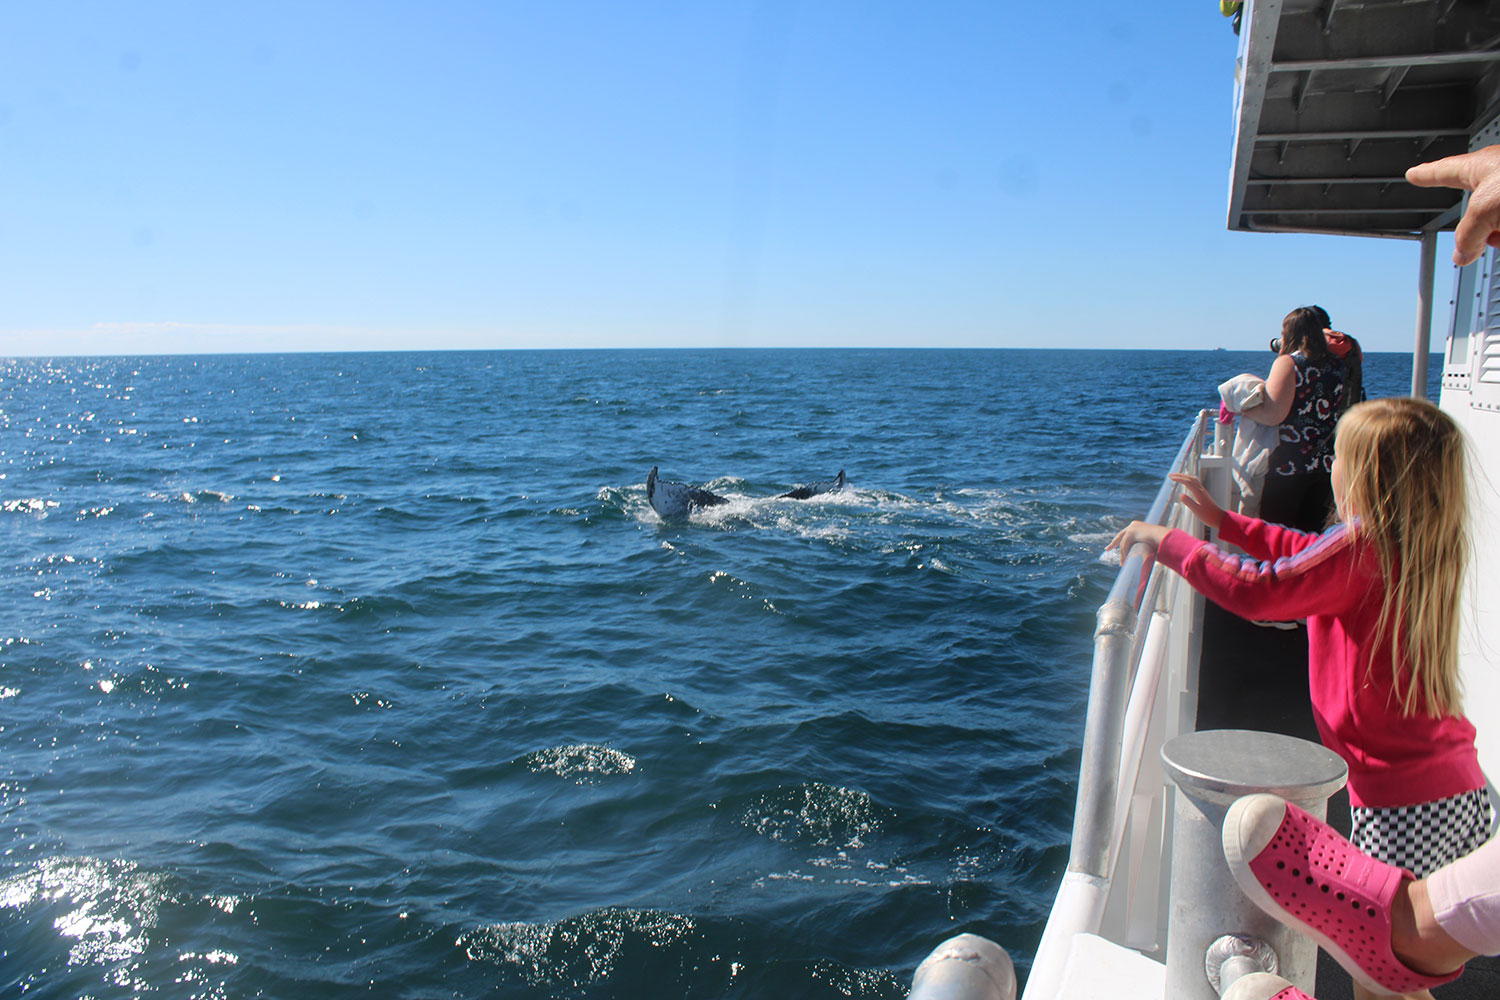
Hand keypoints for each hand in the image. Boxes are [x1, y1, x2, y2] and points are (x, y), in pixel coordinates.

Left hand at [1108, 520, 1168, 559]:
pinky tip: (1124, 560)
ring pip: (1123, 543)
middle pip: (1120, 536)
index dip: (1121, 540)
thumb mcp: (1152, 544)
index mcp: (1138, 526)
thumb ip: (1147, 547)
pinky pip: (1125, 545)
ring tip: (1122, 563)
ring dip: (1122, 554)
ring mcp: (1131, 528)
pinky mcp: (1131, 533)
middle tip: (1107, 549)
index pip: (1126, 534)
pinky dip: (1124, 553)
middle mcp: (1133, 525)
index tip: (1115, 545)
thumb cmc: (1162, 541)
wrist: (1164, 536)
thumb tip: (1149, 555)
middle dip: (1113, 543)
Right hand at [1169, 472, 1224, 529]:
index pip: (1187, 482)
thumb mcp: (1197, 511)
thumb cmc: (1208, 516)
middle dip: (1180, 475)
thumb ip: (1189, 502)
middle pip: (1190, 478)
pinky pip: (1196, 483)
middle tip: (1170, 475)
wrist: (1220, 518)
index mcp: (1199, 493)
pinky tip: (1187, 483)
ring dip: (1185, 476)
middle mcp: (1201, 490)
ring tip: (1177, 476)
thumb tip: (1181, 494)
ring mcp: (1203, 491)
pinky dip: (1189, 480)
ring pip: (1193, 479)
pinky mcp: (1204, 494)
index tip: (1170, 478)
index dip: (1178, 479)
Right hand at [1406, 145, 1499, 264]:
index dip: (1425, 175)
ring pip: (1495, 223)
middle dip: (1476, 229)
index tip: (1414, 174)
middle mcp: (1498, 176)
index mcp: (1481, 165)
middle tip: (1482, 238)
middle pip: (1474, 209)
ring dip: (1497, 235)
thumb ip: (1466, 236)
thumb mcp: (1484, 210)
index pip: (1443, 171)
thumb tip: (1462, 255)